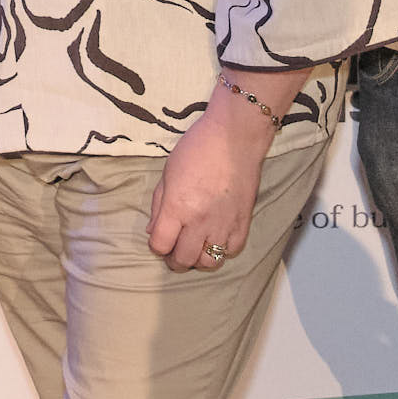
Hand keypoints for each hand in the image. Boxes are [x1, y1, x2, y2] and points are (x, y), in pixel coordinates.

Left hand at [146, 88, 272, 272]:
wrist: (235, 136)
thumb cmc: (197, 148)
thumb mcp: (167, 173)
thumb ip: (159, 205)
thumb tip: (153, 231)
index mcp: (177, 206)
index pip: (160, 245)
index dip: (156, 246)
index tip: (159, 238)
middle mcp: (199, 220)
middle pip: (183, 259)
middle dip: (175, 260)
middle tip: (175, 250)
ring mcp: (224, 224)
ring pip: (209, 262)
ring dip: (198, 258)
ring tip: (196, 245)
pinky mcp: (243, 222)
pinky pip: (231, 251)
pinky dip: (222, 250)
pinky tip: (216, 237)